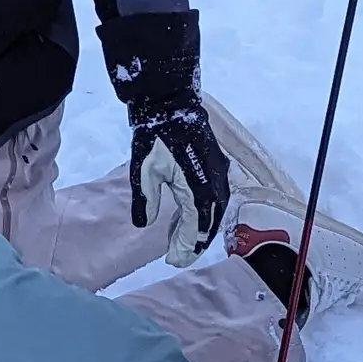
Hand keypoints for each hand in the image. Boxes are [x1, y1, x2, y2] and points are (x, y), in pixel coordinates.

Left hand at [101, 11, 228, 259]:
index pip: (197, 225)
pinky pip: (215, 196)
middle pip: (210, 221)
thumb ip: (147, 200)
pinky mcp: (217, 165)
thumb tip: (146, 223)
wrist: (169, 102)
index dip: (187, 245)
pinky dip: (204, 212)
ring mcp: (218, 172)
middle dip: (195, 241)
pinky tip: (188, 217)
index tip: (173, 259)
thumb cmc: (153, 135)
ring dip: (201, 227)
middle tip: (178, 256)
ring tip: (182, 241)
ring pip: (215, 210)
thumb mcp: (144, 171)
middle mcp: (214, 182)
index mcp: (197, 186)